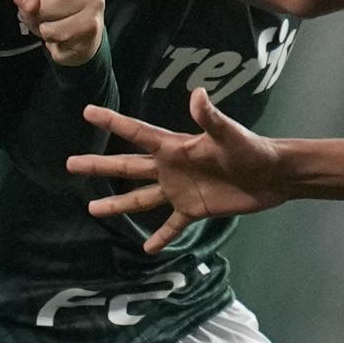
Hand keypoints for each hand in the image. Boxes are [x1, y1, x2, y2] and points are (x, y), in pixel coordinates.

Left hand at [13, 0, 106, 64]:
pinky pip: (52, 29)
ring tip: (56, 19)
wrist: (81, 39)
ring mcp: (95, 0)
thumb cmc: (60, 6)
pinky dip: (49, 34)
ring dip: (43, 19)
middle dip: (38, 1)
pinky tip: (61, 31)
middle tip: (53, 6)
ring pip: (44, 8)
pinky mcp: (91, 25)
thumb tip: (30, 4)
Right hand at [71, 88, 284, 252]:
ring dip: (118, 204)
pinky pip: (172, 226)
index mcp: (175, 147)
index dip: (113, 121)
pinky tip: (146, 249)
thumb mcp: (230, 134)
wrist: (274, 176)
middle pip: (128, 167)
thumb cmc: (252, 149)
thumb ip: (211, 117)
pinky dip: (160, 237)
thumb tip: (196, 93)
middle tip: (70, 164)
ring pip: (141, 199)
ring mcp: (180, 191)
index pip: (137, 132)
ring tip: (92, 209)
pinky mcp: (194, 210)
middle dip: (99, 165)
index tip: (87, 112)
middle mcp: (171, 168)